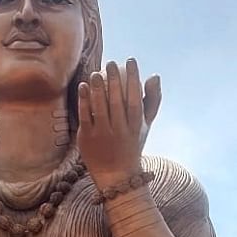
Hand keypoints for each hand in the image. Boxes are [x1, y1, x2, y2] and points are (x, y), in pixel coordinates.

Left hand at [76, 58, 161, 186]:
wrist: (116, 175)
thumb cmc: (131, 144)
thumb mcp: (145, 125)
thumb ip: (152, 100)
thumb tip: (154, 76)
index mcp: (136, 125)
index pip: (135, 97)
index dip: (133, 77)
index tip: (130, 61)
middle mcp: (120, 129)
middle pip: (117, 100)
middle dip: (114, 79)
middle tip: (110, 63)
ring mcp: (103, 134)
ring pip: (100, 107)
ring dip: (97, 88)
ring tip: (95, 72)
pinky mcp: (87, 138)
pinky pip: (85, 116)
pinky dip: (83, 100)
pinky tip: (82, 86)